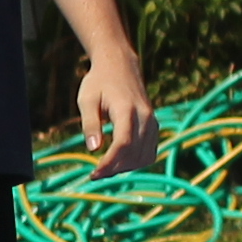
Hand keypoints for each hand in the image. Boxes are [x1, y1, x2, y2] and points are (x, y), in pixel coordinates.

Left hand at [76, 54, 159, 175]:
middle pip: (135, 153)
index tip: (94, 174)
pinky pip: (151, 150)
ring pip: (145, 155)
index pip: (123, 144)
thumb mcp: (87, 100)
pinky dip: (137, 161)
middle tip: (96, 174)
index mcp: (127, 110)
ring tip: (106, 169)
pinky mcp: (154, 125)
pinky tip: (120, 162)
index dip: (109, 163)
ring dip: (126, 167)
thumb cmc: (99, 82)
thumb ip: (90, 124)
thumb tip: (93, 148)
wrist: (120, 66)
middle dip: (115, 168)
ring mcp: (153, 121)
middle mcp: (145, 117)